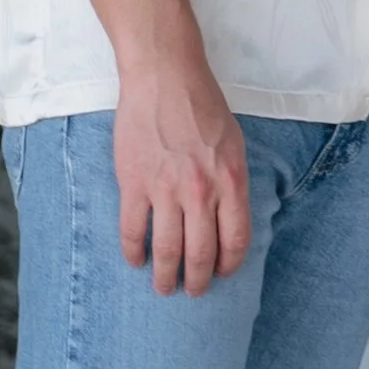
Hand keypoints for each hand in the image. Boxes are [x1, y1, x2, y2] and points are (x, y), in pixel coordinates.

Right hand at [113, 54, 249, 295]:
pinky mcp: (133, 183)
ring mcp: (165, 189)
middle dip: (197, 281)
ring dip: (165, 276)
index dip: (229, 264)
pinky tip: (135, 261)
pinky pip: (133, 230)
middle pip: (201, 254)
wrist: (164, 76)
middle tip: (192, 291)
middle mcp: (200, 191)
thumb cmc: (202, 105)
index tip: (222, 274)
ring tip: (163, 287)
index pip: (235, 240)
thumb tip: (226, 218)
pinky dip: (133, 252)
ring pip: (166, 250)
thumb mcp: (233, 143)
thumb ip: (231, 182)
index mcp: (230, 180)